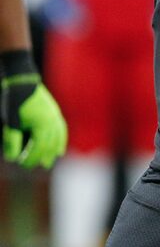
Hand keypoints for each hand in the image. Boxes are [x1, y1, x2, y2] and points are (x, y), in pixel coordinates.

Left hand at [1, 50, 66, 167]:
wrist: (22, 81)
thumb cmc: (13, 101)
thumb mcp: (10, 123)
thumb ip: (12, 141)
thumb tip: (12, 158)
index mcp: (43, 125)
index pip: (39, 148)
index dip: (31, 158)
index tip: (22, 164)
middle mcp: (53, 122)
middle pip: (50, 145)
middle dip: (43, 157)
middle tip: (34, 166)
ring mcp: (56, 117)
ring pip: (59, 138)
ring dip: (54, 151)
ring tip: (50, 161)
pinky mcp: (55, 112)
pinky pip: (62, 130)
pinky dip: (61, 140)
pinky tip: (60, 148)